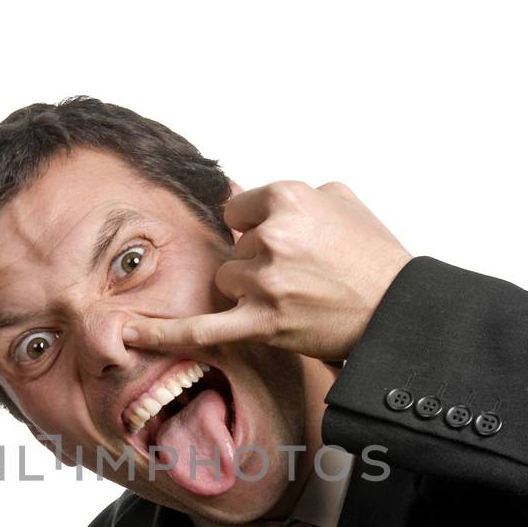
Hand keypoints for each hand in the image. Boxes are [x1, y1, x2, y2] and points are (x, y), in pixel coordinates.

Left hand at [122, 180, 412, 361]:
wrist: (398, 313)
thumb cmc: (374, 257)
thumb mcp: (341, 199)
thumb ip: (294, 191)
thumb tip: (251, 193)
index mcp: (286, 197)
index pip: (238, 210)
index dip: (260, 229)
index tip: (285, 243)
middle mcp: (271, 236)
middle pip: (234, 248)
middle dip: (259, 263)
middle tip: (303, 277)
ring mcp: (264, 281)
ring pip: (227, 282)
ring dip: (250, 291)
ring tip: (296, 298)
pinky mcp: (263, 323)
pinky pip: (201, 328)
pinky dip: (164, 333)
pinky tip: (129, 336)